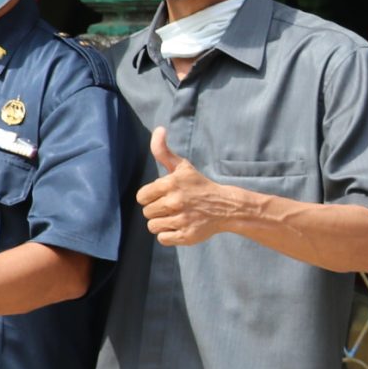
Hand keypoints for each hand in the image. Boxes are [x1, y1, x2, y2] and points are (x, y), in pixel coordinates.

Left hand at [137, 127, 247, 247]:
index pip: (141, 197)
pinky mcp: (186, 236)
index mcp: (170, 184)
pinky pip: (163, 239)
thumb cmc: (199, 186)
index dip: (150, 197)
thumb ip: (163, 151)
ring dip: (163, 223)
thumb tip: (159, 129)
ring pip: (153, 226)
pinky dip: (169, 235)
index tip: (163, 195)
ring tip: (177, 216)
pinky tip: (181, 226)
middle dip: (157, 209)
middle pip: (147, 212)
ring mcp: (181, 220)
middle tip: (174, 206)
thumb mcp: (182, 167)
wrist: (226, 207)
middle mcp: (175, 202)